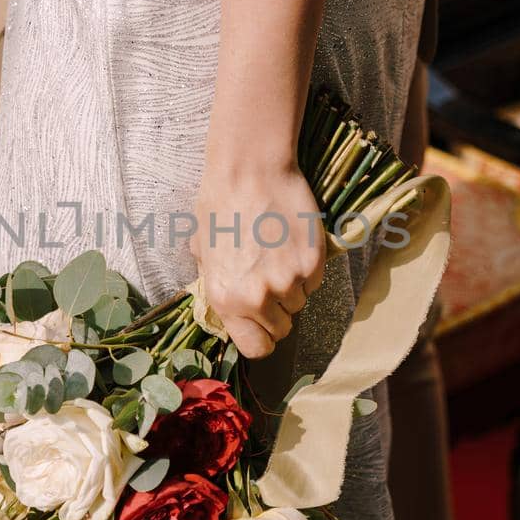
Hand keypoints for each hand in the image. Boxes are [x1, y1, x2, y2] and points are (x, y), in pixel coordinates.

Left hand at [192, 163, 326, 358]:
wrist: (249, 170)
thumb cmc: (220, 206)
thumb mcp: (204, 253)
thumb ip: (219, 286)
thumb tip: (231, 307)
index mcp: (226, 300)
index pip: (256, 348)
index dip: (263, 337)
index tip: (264, 324)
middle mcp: (257, 298)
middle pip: (283, 328)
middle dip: (278, 309)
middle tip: (271, 278)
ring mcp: (288, 281)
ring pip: (301, 302)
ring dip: (293, 285)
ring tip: (278, 252)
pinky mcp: (312, 262)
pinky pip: (315, 280)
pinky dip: (308, 267)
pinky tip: (291, 241)